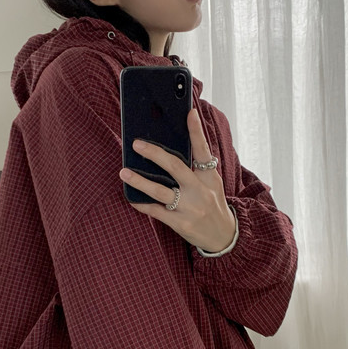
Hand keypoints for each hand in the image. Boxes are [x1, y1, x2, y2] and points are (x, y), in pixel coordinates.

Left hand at [119, 108, 235, 252]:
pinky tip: (131, 197)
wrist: (223, 236)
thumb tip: (169, 150)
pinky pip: (156, 212)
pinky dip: (142, 204)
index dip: (197, 131)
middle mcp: (200, 190)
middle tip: (137, 144)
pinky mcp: (181, 223)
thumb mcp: (211, 183)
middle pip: (176, 167)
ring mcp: (190, 208)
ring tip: (124, 172)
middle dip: (155, 154)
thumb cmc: (212, 203)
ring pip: (161, 191)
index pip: (203, 150)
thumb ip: (195, 168)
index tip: (189, 112)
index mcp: (209, 176)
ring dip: (140, 181)